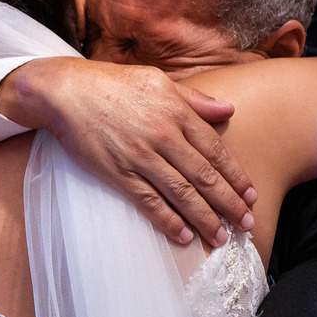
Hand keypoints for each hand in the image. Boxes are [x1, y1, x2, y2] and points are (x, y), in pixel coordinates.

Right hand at [0, 58, 255, 246]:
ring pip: (181, 193)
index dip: (236, 176)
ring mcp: (140, 156)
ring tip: (220, 236)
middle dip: (229, 204)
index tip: (251, 195)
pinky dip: (167, 220)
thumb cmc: (111, 83)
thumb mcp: (157, 80)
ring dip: (204, 218)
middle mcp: (163, 136)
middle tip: (246, 224)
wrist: (65, 91)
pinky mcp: (117, 172)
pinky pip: (148, 201)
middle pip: (204, 176)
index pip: (215, 150)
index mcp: (176, 112)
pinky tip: (183, 235)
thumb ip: (194, 98)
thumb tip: (228, 111)